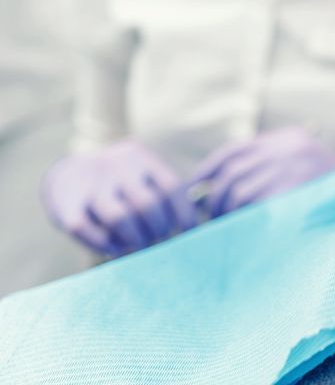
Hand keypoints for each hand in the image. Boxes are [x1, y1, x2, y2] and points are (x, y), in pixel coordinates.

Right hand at [41, 139, 196, 256]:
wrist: (69, 172)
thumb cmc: (121, 183)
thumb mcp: (143, 175)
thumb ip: (165, 195)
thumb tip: (194, 229)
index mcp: (142, 159)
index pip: (171, 187)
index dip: (184, 214)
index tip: (189, 234)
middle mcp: (118, 168)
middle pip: (147, 205)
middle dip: (158, 229)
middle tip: (159, 240)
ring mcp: (91, 185)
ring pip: (119, 218)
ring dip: (135, 239)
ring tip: (140, 247)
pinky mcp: (66, 205)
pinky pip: (84, 229)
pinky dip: (104, 245)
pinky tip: (116, 249)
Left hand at [188, 126, 334, 219]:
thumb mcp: (307, 170)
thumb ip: (273, 170)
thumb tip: (221, 190)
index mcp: (291, 139)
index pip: (234, 150)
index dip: (208, 171)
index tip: (194, 190)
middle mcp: (288, 149)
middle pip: (231, 172)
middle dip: (216, 200)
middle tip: (211, 222)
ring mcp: (290, 169)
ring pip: (237, 192)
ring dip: (227, 215)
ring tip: (229, 232)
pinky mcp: (290, 192)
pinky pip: (250, 210)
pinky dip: (242, 223)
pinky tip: (244, 235)